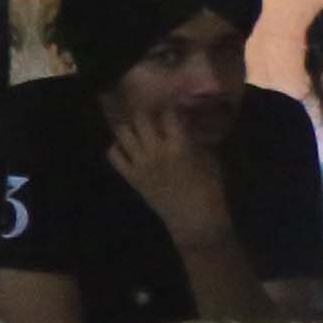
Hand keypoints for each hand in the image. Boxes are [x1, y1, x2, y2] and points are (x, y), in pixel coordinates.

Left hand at [102, 78, 236, 248]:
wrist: (195, 219)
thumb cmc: (210, 189)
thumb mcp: (209, 158)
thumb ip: (194, 138)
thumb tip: (185, 122)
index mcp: (179, 145)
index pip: (168, 114)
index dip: (168, 106)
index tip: (169, 104)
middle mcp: (156, 151)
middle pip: (140, 118)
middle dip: (145, 111)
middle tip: (150, 112)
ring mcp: (140, 164)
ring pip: (122, 133)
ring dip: (129, 126)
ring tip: (136, 127)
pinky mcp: (130, 177)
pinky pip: (113, 155)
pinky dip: (116, 147)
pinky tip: (126, 146)